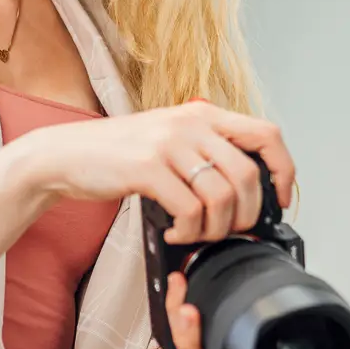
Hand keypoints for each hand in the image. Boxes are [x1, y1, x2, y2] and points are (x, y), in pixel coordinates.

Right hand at [14, 99, 295, 243]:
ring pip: (221, 196)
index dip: (283, 170)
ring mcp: (168, 144)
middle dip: (246, 214)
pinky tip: (173, 234)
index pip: (266, 134)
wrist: (66, 154)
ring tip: (196, 234)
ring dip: (214, 228)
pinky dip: (187, 232)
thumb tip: (248, 189)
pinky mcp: (147, 168)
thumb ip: (206, 150)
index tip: (279, 199)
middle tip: (230, 230)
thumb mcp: (170, 138)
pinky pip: (189, 210)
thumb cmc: (120, 152)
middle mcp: (190, 123)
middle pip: (248, 175)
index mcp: (203, 114)